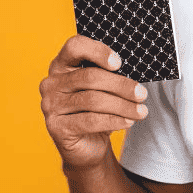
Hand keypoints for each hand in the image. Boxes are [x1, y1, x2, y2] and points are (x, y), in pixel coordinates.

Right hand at [39, 35, 148, 170]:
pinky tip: (128, 122)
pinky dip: (114, 120)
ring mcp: (50, 105)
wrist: (87, 145)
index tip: (119, 63)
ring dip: (122, 106)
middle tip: (142, 93)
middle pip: (89, 77)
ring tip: (141, 111)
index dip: (97, 51)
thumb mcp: (103, 89)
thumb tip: (134, 77)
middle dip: (121, 85)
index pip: (75, 46)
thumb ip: (110, 75)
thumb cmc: (97, 111)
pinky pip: (90, 120)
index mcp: (62, 65)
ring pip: (93, 100)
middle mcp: (52, 83)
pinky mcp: (56, 126)